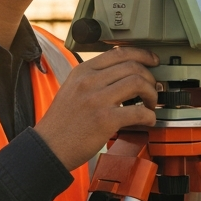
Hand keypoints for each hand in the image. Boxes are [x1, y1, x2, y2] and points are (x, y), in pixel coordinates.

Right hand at [36, 47, 159, 169]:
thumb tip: (122, 75)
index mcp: (82, 71)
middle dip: (149, 77)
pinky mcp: (105, 120)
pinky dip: (149, 116)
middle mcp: (89, 81)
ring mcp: (97, 100)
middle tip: (152, 89)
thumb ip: (93, 79)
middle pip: (132, 66)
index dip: (142, 54)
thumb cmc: (61, 123)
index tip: (152, 60)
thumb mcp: (72, 89)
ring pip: (138, 83)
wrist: (48, 147)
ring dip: (151, 94)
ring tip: (149, 104)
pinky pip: (138, 112)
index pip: (119, 53)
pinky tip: (147, 120)